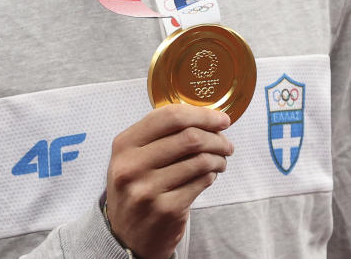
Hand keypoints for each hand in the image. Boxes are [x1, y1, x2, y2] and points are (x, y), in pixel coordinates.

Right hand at [104, 105, 233, 258]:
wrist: (125, 236)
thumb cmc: (135, 189)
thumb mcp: (132, 157)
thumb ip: (157, 135)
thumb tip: (203, 118)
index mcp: (124, 144)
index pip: (168, 117)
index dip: (201, 114)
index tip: (220, 119)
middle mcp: (133, 165)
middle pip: (189, 138)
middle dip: (216, 138)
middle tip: (226, 143)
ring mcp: (149, 189)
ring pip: (200, 161)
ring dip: (218, 158)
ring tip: (220, 160)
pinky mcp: (167, 209)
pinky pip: (201, 183)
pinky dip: (211, 176)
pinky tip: (209, 176)